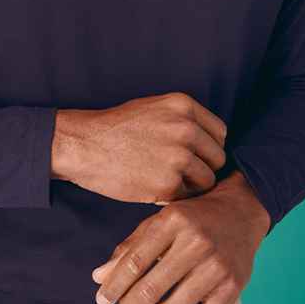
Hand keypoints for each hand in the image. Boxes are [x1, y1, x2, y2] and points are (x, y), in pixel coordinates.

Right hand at [51, 92, 226, 203]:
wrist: (84, 144)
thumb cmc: (117, 128)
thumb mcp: (154, 108)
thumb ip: (184, 120)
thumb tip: (211, 142)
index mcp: (183, 106)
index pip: (220, 133)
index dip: (208, 148)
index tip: (194, 156)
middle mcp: (185, 128)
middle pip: (218, 158)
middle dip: (202, 168)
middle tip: (180, 173)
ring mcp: (178, 157)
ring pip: (207, 181)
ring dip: (191, 186)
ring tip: (167, 180)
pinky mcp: (167, 184)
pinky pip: (187, 197)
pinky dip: (174, 197)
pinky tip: (154, 187)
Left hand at [90, 171, 270, 303]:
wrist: (240, 211)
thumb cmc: (193, 218)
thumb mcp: (159, 222)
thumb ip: (130, 248)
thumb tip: (98, 278)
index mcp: (173, 221)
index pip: (135, 262)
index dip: (114, 285)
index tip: (102, 298)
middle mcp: (196, 242)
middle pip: (151, 288)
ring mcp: (217, 266)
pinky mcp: (233, 286)